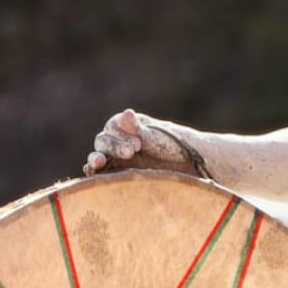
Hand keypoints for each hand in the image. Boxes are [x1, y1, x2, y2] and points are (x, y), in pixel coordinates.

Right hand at [84, 109, 201, 175]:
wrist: (193, 168)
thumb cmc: (178, 149)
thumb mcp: (161, 139)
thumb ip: (141, 130)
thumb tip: (127, 112)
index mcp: (130, 126)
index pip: (113, 126)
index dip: (121, 134)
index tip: (138, 145)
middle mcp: (121, 140)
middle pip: (104, 140)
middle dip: (113, 147)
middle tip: (132, 152)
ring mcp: (118, 159)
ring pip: (99, 156)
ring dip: (95, 159)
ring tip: (99, 162)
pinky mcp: (119, 175)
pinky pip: (102, 174)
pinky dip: (96, 174)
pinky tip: (94, 175)